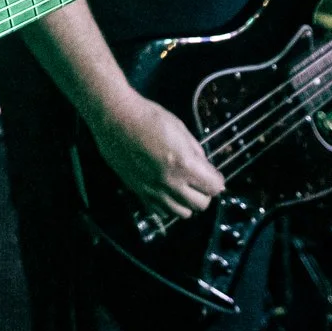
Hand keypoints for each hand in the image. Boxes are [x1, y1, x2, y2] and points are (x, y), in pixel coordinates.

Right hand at [88, 90, 223, 222]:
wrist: (115, 117)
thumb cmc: (149, 117)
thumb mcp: (180, 128)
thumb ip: (195, 151)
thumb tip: (204, 166)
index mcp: (184, 164)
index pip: (215, 187)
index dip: (216, 180)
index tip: (213, 175)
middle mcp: (171, 183)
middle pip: (201, 204)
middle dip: (205, 193)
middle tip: (199, 181)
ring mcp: (153, 190)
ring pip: (183, 213)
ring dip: (187, 202)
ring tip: (182, 188)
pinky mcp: (138, 192)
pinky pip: (160, 212)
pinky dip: (168, 205)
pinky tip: (165, 191)